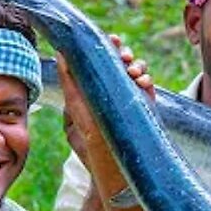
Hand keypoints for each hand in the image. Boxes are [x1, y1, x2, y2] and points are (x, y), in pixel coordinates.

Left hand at [61, 34, 153, 165]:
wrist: (113, 173)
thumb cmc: (90, 148)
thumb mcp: (75, 115)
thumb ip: (71, 87)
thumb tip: (63, 57)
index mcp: (94, 88)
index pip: (99, 61)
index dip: (104, 46)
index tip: (108, 38)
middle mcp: (112, 90)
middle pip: (120, 61)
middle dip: (122, 52)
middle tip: (121, 53)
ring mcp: (130, 98)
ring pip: (136, 70)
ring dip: (136, 64)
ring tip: (131, 71)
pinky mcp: (145, 106)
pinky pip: (148, 85)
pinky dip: (146, 79)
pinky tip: (142, 81)